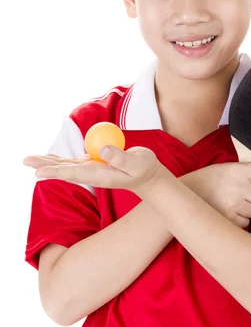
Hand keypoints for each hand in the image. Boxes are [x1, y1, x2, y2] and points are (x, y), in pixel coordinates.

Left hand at [22, 145, 161, 192]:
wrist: (149, 177)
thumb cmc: (145, 170)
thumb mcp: (138, 163)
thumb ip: (121, 157)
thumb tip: (102, 149)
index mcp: (100, 175)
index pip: (73, 173)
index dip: (55, 171)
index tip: (38, 172)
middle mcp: (92, 174)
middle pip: (64, 170)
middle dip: (45, 166)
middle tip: (25, 161)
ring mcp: (92, 168)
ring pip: (66, 165)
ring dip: (48, 162)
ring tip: (30, 159)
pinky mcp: (94, 163)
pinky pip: (73, 161)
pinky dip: (60, 159)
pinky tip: (50, 158)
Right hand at [184, 161, 250, 228]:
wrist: (180, 195)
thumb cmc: (206, 182)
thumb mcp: (224, 171)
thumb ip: (244, 175)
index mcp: (236, 170)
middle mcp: (237, 186)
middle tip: (244, 197)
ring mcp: (233, 204)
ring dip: (248, 211)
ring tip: (229, 205)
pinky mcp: (229, 220)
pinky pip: (246, 224)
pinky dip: (239, 223)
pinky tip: (225, 215)